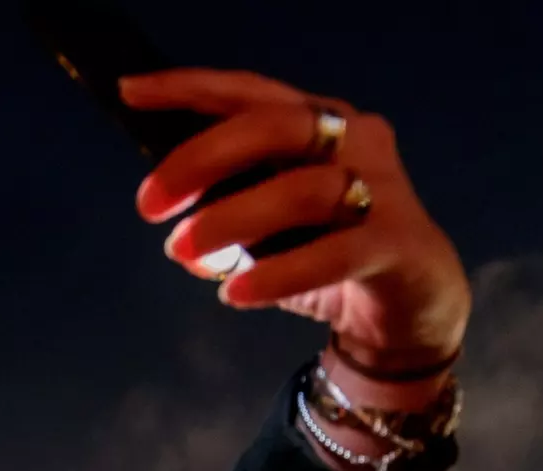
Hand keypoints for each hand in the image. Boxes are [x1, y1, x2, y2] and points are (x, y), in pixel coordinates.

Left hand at [122, 69, 469, 376]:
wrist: (411, 309)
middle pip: (274, 128)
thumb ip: (225, 210)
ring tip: (183, 253)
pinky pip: (332, 254)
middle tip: (149, 205)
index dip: (191, 88)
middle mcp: (354, 141)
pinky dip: (277, 274)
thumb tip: (168, 218)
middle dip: (201, 160)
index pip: (250, 92)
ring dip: (230, 220)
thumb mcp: (268, 227)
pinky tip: (236, 293)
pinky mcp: (397, 244)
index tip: (131, 92)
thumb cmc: (330, 253)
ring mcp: (383, 190)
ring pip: (301, 191)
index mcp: (320, 121)